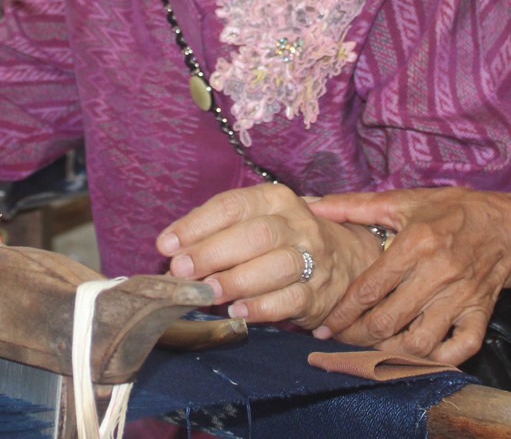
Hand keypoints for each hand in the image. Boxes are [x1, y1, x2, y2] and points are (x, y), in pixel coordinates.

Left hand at [157, 183, 381, 329]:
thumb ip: (215, 232)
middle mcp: (297, 224)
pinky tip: (237, 312)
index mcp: (275, 199)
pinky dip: (262, 307)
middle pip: (255, 235)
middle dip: (213, 253)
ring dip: (236, 281)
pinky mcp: (318, 293)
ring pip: (277, 266)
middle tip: (180, 272)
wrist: (344, 260)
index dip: (197, 225)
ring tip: (206, 293)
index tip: (166, 245)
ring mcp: (313, 259)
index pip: (233, 206)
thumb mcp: (254, 221)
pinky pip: (291, 300)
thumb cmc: (282, 239)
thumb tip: (172, 251)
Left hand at [307, 187, 510, 364]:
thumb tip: (313, 206)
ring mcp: (462, 296)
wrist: (510, 226)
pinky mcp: (481, 313)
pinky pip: (459, 348)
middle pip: (389, 320)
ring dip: (390, 351)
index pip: (369, 288)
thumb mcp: (405, 201)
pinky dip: (437, 360)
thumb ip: (355, 206)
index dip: (343, 312)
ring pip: (419, 341)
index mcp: (417, 242)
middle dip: (357, 336)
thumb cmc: (454, 210)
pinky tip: (417, 356)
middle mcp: (439, 272)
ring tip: (372, 348)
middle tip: (341, 340)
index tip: (325, 327)